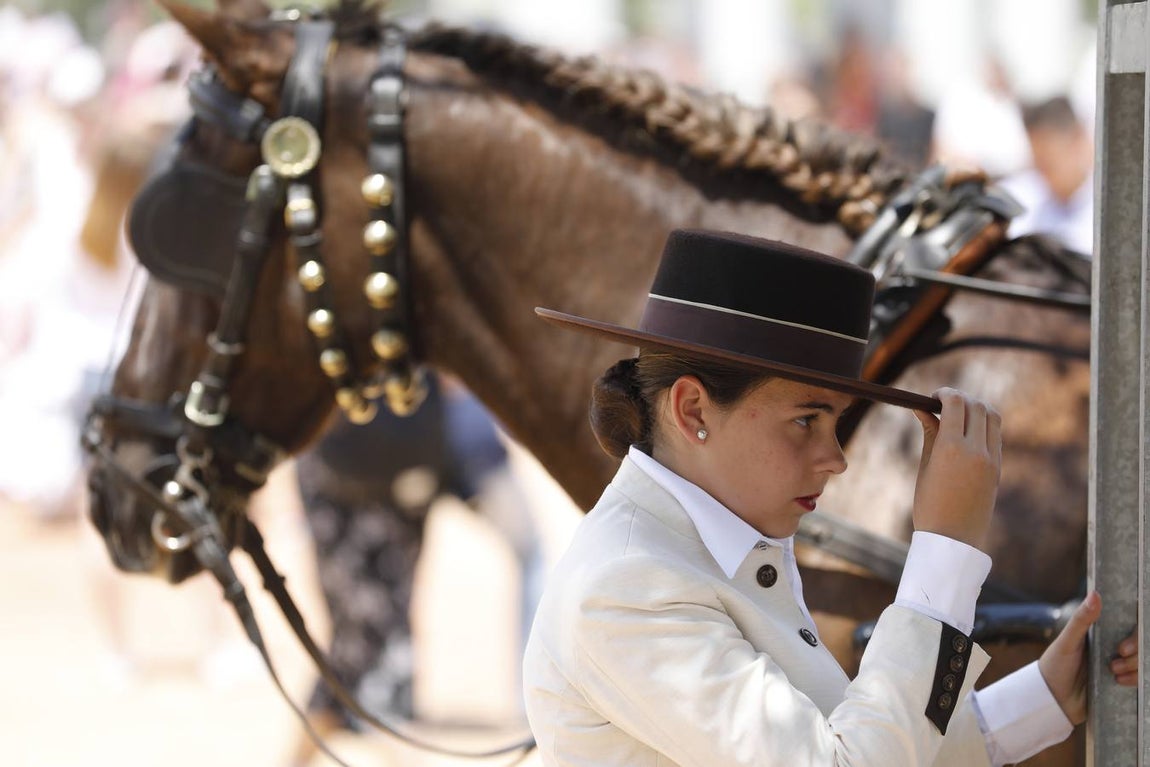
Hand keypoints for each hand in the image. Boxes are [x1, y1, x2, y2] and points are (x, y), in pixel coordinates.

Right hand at [911, 388, 1000, 550]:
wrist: (953, 539)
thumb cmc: (930, 505)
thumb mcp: (925, 466)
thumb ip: (930, 433)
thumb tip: (923, 408)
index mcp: (951, 449)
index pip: (956, 403)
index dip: (944, 393)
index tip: (933, 397)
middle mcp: (976, 450)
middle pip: (976, 406)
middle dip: (960, 398)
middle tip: (944, 404)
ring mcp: (991, 459)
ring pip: (992, 417)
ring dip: (976, 408)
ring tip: (958, 416)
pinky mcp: (998, 468)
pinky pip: (995, 435)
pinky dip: (984, 425)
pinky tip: (968, 433)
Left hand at [1038, 592, 1138, 724]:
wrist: (1052, 700)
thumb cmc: (1055, 665)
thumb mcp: (1067, 641)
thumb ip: (1082, 619)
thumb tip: (1095, 594)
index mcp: (1102, 632)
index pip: (1130, 624)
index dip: (1136, 632)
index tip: (1125, 642)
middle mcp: (1114, 647)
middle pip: (1141, 642)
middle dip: (1136, 648)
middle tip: (1119, 653)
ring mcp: (1120, 665)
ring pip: (1143, 661)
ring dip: (1134, 665)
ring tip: (1113, 670)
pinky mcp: (1122, 683)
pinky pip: (1140, 679)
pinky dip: (1135, 679)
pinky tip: (1119, 681)